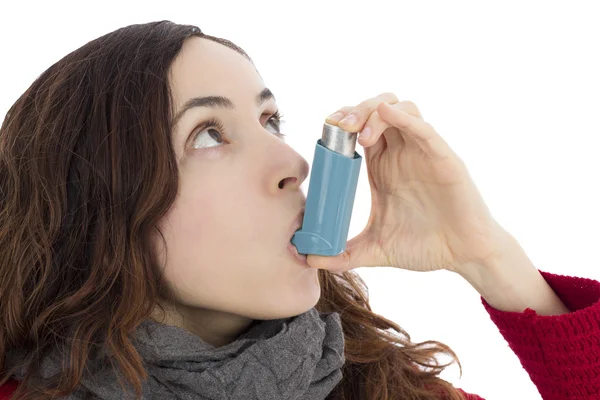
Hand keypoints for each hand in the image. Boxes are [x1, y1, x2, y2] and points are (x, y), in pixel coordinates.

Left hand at [306, 93, 508, 274]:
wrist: (462, 256)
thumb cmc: (424, 246)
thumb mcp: (375, 249)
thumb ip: (344, 254)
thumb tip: (309, 260)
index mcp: (382, 166)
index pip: (359, 129)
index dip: (341, 122)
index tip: (325, 130)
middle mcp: (401, 153)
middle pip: (376, 110)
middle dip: (354, 110)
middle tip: (338, 126)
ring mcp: (423, 152)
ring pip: (401, 108)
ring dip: (376, 112)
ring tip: (361, 135)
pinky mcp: (443, 158)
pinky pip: (424, 128)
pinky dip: (405, 118)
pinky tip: (387, 115)